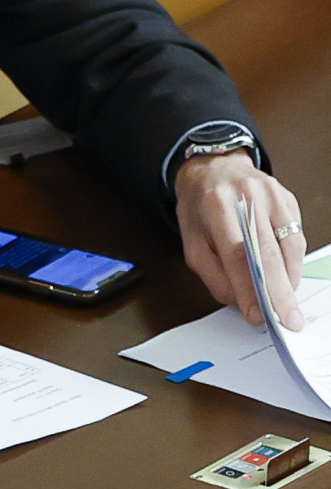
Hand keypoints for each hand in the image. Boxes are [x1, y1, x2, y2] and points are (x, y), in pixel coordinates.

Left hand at [175, 153, 305, 330]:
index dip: (248, 288)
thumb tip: (237, 301)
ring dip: (289, 280)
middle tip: (288, 321)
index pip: (237, 254)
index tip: (256, 315)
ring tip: (287, 305)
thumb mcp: (190, 239)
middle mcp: (248, 197)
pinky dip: (293, 263)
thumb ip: (211, 272)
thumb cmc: (200, 207)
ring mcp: (273, 196)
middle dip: (280, 292)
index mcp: (217, 205)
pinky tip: (287, 279)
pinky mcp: (289, 200)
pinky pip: (297, 237)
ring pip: (289, 246)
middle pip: (269, 252)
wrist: (214, 168)